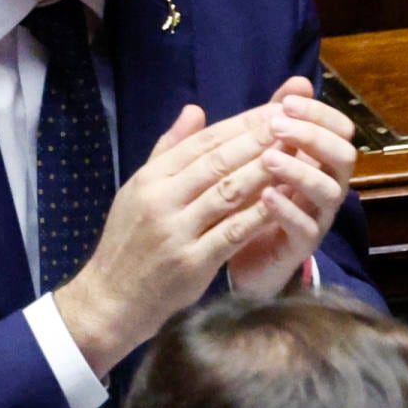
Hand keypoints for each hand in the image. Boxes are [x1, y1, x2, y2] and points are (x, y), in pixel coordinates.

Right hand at [53, 103, 288, 371]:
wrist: (111, 298)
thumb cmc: (131, 242)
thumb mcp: (140, 190)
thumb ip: (169, 150)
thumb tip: (195, 109)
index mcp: (150, 179)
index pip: (202, 142)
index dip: (241, 124)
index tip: (274, 110)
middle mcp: (161, 200)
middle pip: (218, 162)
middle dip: (259, 141)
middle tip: (294, 124)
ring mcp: (176, 231)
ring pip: (228, 192)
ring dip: (266, 171)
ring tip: (296, 155)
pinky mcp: (191, 262)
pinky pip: (233, 232)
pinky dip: (260, 214)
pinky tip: (286, 201)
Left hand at [223, 79, 359, 296]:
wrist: (239, 256)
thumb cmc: (253, 199)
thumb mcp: (260, 153)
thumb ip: (278, 119)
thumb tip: (299, 81)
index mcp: (321, 161)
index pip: (340, 129)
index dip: (319, 113)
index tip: (286, 102)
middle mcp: (327, 187)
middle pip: (344, 156)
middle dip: (314, 137)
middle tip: (277, 126)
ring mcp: (318, 218)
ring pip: (329, 191)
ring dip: (301, 171)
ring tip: (268, 159)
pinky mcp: (301, 247)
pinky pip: (306, 229)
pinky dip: (288, 210)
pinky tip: (265, 196)